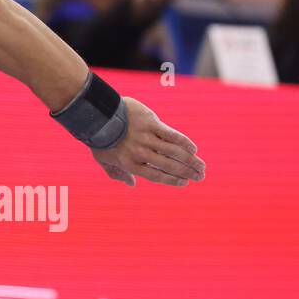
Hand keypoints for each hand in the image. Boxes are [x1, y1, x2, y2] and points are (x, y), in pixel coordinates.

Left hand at [90, 97, 204, 186]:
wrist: (97, 114)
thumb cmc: (100, 138)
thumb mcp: (103, 159)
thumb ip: (117, 174)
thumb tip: (131, 184)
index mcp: (130, 164)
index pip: (156, 176)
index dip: (172, 180)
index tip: (184, 183)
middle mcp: (140, 152)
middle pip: (169, 165)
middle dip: (187, 172)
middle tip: (200, 176)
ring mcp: (146, 137)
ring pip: (174, 151)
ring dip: (190, 160)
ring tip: (201, 166)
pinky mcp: (151, 123)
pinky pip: (172, 134)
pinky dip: (184, 142)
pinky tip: (194, 149)